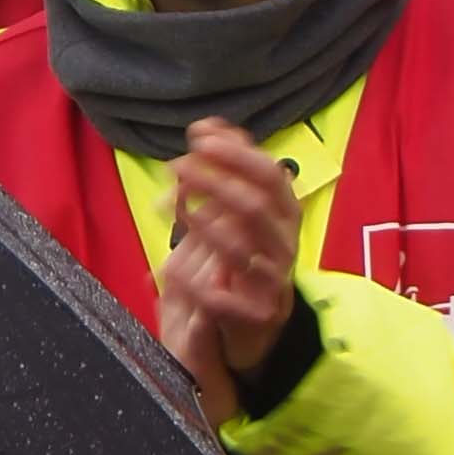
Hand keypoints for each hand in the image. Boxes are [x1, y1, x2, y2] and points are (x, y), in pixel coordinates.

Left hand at [155, 117, 302, 427]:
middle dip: (216, 182)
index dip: (236, 154)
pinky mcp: (256, 318)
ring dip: (201, 224)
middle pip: (255, 208)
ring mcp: (273, 283)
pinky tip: (168, 268)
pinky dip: (196, 284)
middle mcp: (284, 247)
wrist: (260, 328)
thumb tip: (208, 126)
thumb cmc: (247, 256)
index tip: (200, 137)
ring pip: (240, 251)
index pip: (270, 177)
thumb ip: (231, 171)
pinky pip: (225, 300)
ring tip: (171, 207)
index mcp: (285, 217)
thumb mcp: (243, 212)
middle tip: (177, 166)